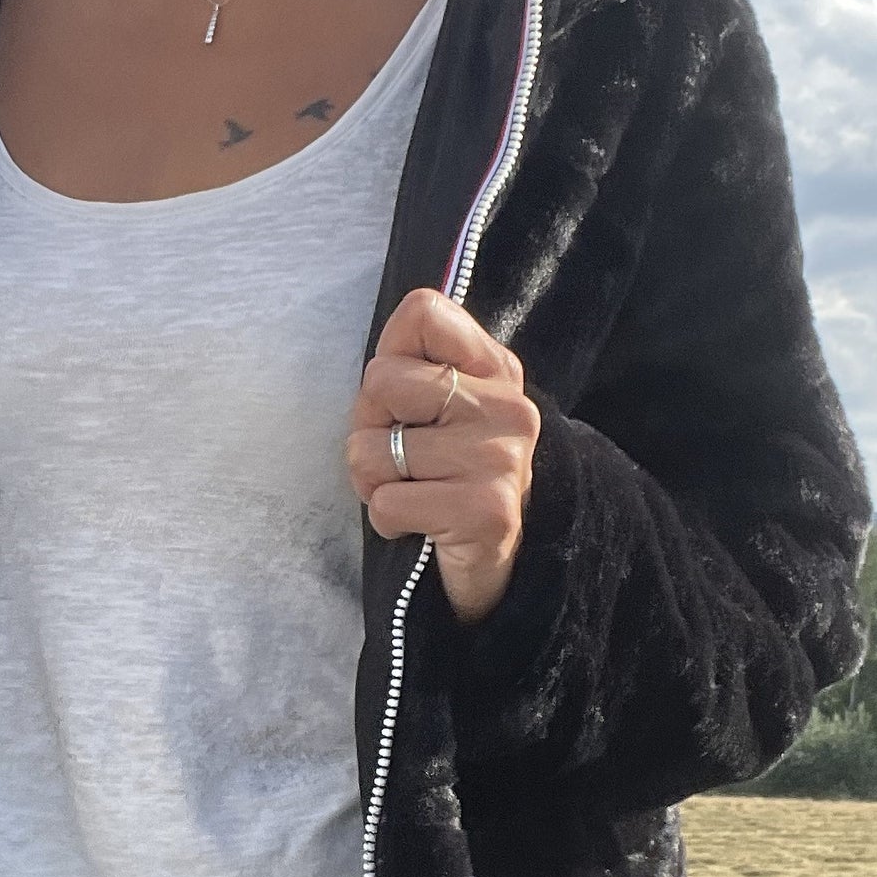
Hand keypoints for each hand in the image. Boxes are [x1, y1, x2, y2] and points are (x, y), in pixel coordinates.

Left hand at [345, 286, 539, 622]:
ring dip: (374, 481)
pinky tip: (419, 524)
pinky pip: (387, 502)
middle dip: (370, 427)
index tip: (404, 401)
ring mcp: (499, 458)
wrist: (496, 564)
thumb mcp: (438, 411)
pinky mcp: (485, 511)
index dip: (388, 356)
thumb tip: (379, 358)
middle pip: (381, 380)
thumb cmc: (446, 479)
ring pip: (372, 449)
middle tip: (403, 459)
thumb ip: (413, 367)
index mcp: (494, 369)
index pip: (423, 312)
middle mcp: (506, 406)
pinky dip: (387, 520)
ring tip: (412, 493)